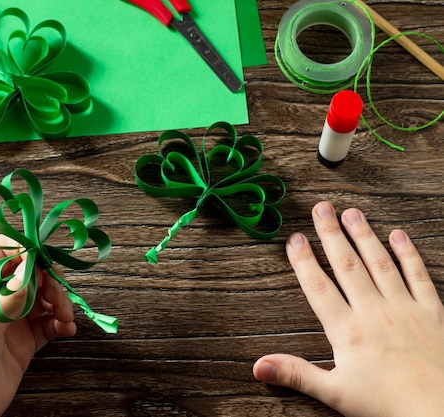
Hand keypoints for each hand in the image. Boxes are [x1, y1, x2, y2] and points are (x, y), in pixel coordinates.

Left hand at [0, 235, 76, 416]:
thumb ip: (9, 297)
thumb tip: (31, 267)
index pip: (3, 250)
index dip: (26, 249)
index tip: (46, 260)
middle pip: (31, 272)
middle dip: (50, 280)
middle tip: (57, 297)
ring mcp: (11, 319)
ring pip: (44, 297)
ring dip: (60, 302)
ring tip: (66, 317)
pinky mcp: (24, 341)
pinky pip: (49, 323)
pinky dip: (62, 322)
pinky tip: (67, 328)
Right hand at [253, 201, 443, 416]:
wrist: (440, 411)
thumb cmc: (388, 405)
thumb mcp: (334, 392)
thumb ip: (296, 374)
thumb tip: (258, 366)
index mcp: (348, 330)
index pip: (318, 287)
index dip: (303, 261)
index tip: (294, 239)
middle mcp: (373, 311)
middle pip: (347, 265)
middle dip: (331, 234)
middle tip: (321, 208)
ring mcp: (404, 308)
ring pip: (379, 263)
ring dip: (364, 236)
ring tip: (351, 213)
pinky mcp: (432, 311)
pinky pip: (418, 275)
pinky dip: (408, 254)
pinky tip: (398, 235)